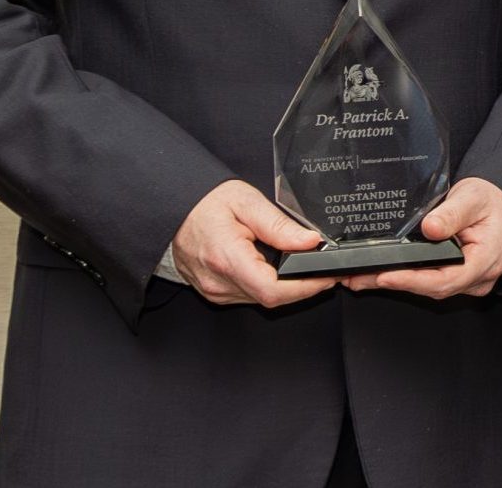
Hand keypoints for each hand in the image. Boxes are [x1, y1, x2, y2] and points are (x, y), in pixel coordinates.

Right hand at [168, 178, 336, 307]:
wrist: (175, 208)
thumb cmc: (205, 203)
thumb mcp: (248, 202)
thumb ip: (280, 225)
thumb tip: (310, 241)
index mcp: (226, 259)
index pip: (272, 290)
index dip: (305, 288)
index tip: (326, 278)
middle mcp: (218, 282)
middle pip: (271, 298)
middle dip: (303, 287)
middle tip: (325, 271)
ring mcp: (214, 290)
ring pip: (261, 299)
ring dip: (287, 288)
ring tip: (304, 267)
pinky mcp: (214, 291)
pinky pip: (249, 295)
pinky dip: (268, 285)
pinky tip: (278, 269)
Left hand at [342, 176, 501, 299]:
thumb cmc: (496, 204)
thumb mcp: (474, 198)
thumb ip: (452, 213)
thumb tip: (430, 227)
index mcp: (485, 261)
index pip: (444, 279)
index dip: (412, 281)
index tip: (384, 276)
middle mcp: (477, 278)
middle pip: (431, 288)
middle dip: (393, 283)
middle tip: (357, 277)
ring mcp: (468, 282)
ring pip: (429, 289)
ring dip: (396, 283)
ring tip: (361, 277)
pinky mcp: (459, 279)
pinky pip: (432, 283)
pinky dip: (407, 278)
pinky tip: (383, 274)